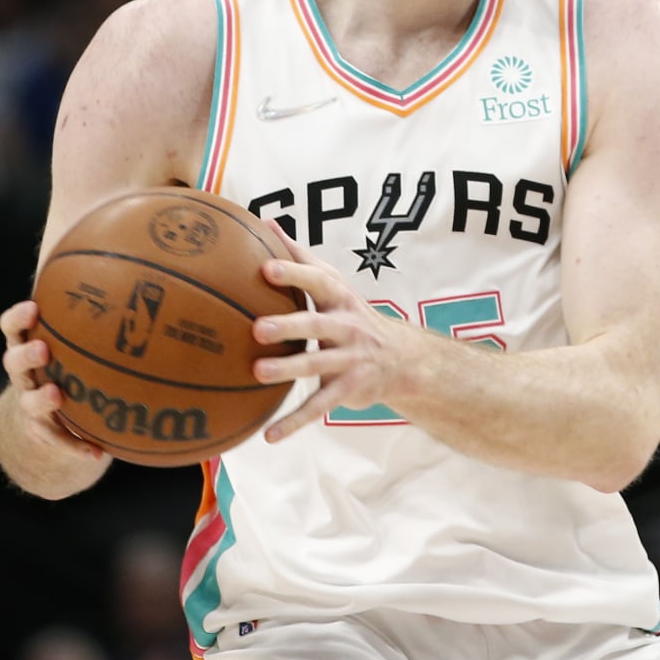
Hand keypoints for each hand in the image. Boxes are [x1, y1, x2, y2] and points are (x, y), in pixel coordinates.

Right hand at [0, 299, 104, 457]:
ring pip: (28, 403)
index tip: (34, 307)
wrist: (50, 412)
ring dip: (41, 399)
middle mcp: (24, 374)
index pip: (12, 326)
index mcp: (28, 343)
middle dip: (25, 354)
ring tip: (59, 396)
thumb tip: (126, 259)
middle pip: (13, 362)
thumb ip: (96, 300)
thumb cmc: (71, 358)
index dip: (18, 317)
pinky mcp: (46, 433)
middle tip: (43, 348)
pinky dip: (77, 447)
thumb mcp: (78, 331)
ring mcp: (30, 405)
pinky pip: (60, 442)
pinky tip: (100, 454)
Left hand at [249, 222, 421, 441]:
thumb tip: (266, 222)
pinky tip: (269, 436)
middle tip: (257, 328)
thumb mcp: (334, 283)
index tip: (266, 268)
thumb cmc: (351, 314)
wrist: (402, 358)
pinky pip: (319, 407)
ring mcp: (350, 359)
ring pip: (317, 364)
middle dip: (289, 324)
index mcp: (339, 297)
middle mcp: (346, 325)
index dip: (293, 274)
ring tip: (258, 373)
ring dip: (288, 369)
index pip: (316, 281)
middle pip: (317, 323)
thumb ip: (300, 257)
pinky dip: (295, 422)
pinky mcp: (348, 389)